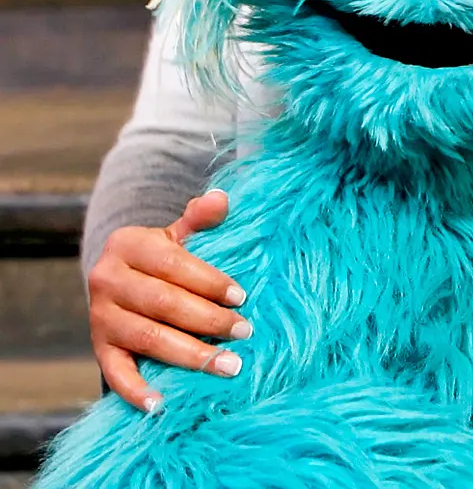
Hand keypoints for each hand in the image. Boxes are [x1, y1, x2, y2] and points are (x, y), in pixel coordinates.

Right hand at [87, 189, 249, 411]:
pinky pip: (114, 372)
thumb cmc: (162, 257)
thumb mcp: (176, 233)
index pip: (173, 263)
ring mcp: (99, 317)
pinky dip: (135, 390)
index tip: (242, 297)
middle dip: (208, 320)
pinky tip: (161, 404)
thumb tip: (221, 200)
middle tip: (244, 332)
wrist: (121, 280)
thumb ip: (199, 218)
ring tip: (226, 365)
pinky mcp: (97, 347)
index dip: (208, 281)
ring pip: (147, 338)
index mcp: (127, 244)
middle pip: (163, 304)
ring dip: (189, 354)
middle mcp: (105, 279)